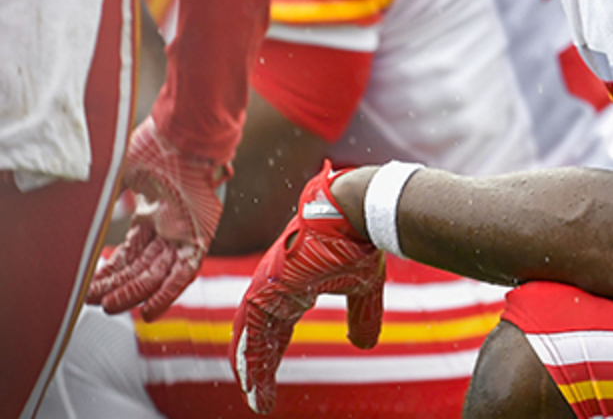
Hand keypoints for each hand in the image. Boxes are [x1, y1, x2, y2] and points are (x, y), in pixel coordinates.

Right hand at [87, 116, 225, 320]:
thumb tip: (72, 203)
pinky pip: (185, 272)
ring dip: (135, 292)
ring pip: (159, 273)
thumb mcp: (120, 172)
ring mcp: (186, 231)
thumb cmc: (155, 146)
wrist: (186, 135)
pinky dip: (168, 292)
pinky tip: (149, 311)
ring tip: (108, 307)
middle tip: (91, 300)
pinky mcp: (202, 235)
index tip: (89, 283)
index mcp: (153, 211)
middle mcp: (170, 225)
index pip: (131, 251)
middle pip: (142, 266)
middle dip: (117, 285)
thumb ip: (102, 193)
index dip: (111, 269)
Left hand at [231, 160, 384, 414]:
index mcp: (296, 287)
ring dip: (249, 365)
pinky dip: (248, 350)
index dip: (271, 358)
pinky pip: (252, 323)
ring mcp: (270, 282)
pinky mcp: (270, 281)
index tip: (267, 386)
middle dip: (258, 368)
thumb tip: (364, 345)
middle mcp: (277, 286)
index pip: (277, 330)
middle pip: (261, 336)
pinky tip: (247, 374)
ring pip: (250, 332)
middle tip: (256, 398)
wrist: (359, 213)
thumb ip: (362, 316)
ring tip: (251, 394)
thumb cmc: (362, 241)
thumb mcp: (365, 288)